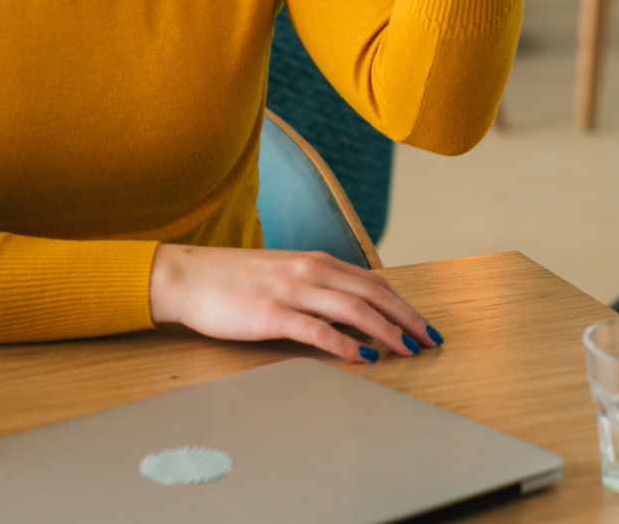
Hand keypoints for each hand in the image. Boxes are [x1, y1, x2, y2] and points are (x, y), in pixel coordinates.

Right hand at [150, 244, 441, 361]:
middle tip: (429, 341)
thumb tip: (351, 316)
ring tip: (407, 350)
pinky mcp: (271, 313)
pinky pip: (317, 329)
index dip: (403, 304)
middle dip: (406, 318)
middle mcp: (310, 270)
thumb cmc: (235, 281)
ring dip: (386, 330)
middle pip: (373, 294)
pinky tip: (363, 357)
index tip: (423, 325)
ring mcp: (292, 291)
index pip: (373, 282)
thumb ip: (317, 290)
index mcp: (316, 261)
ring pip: (353, 309)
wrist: (189, 277)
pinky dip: (344, 343)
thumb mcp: (285, 276)